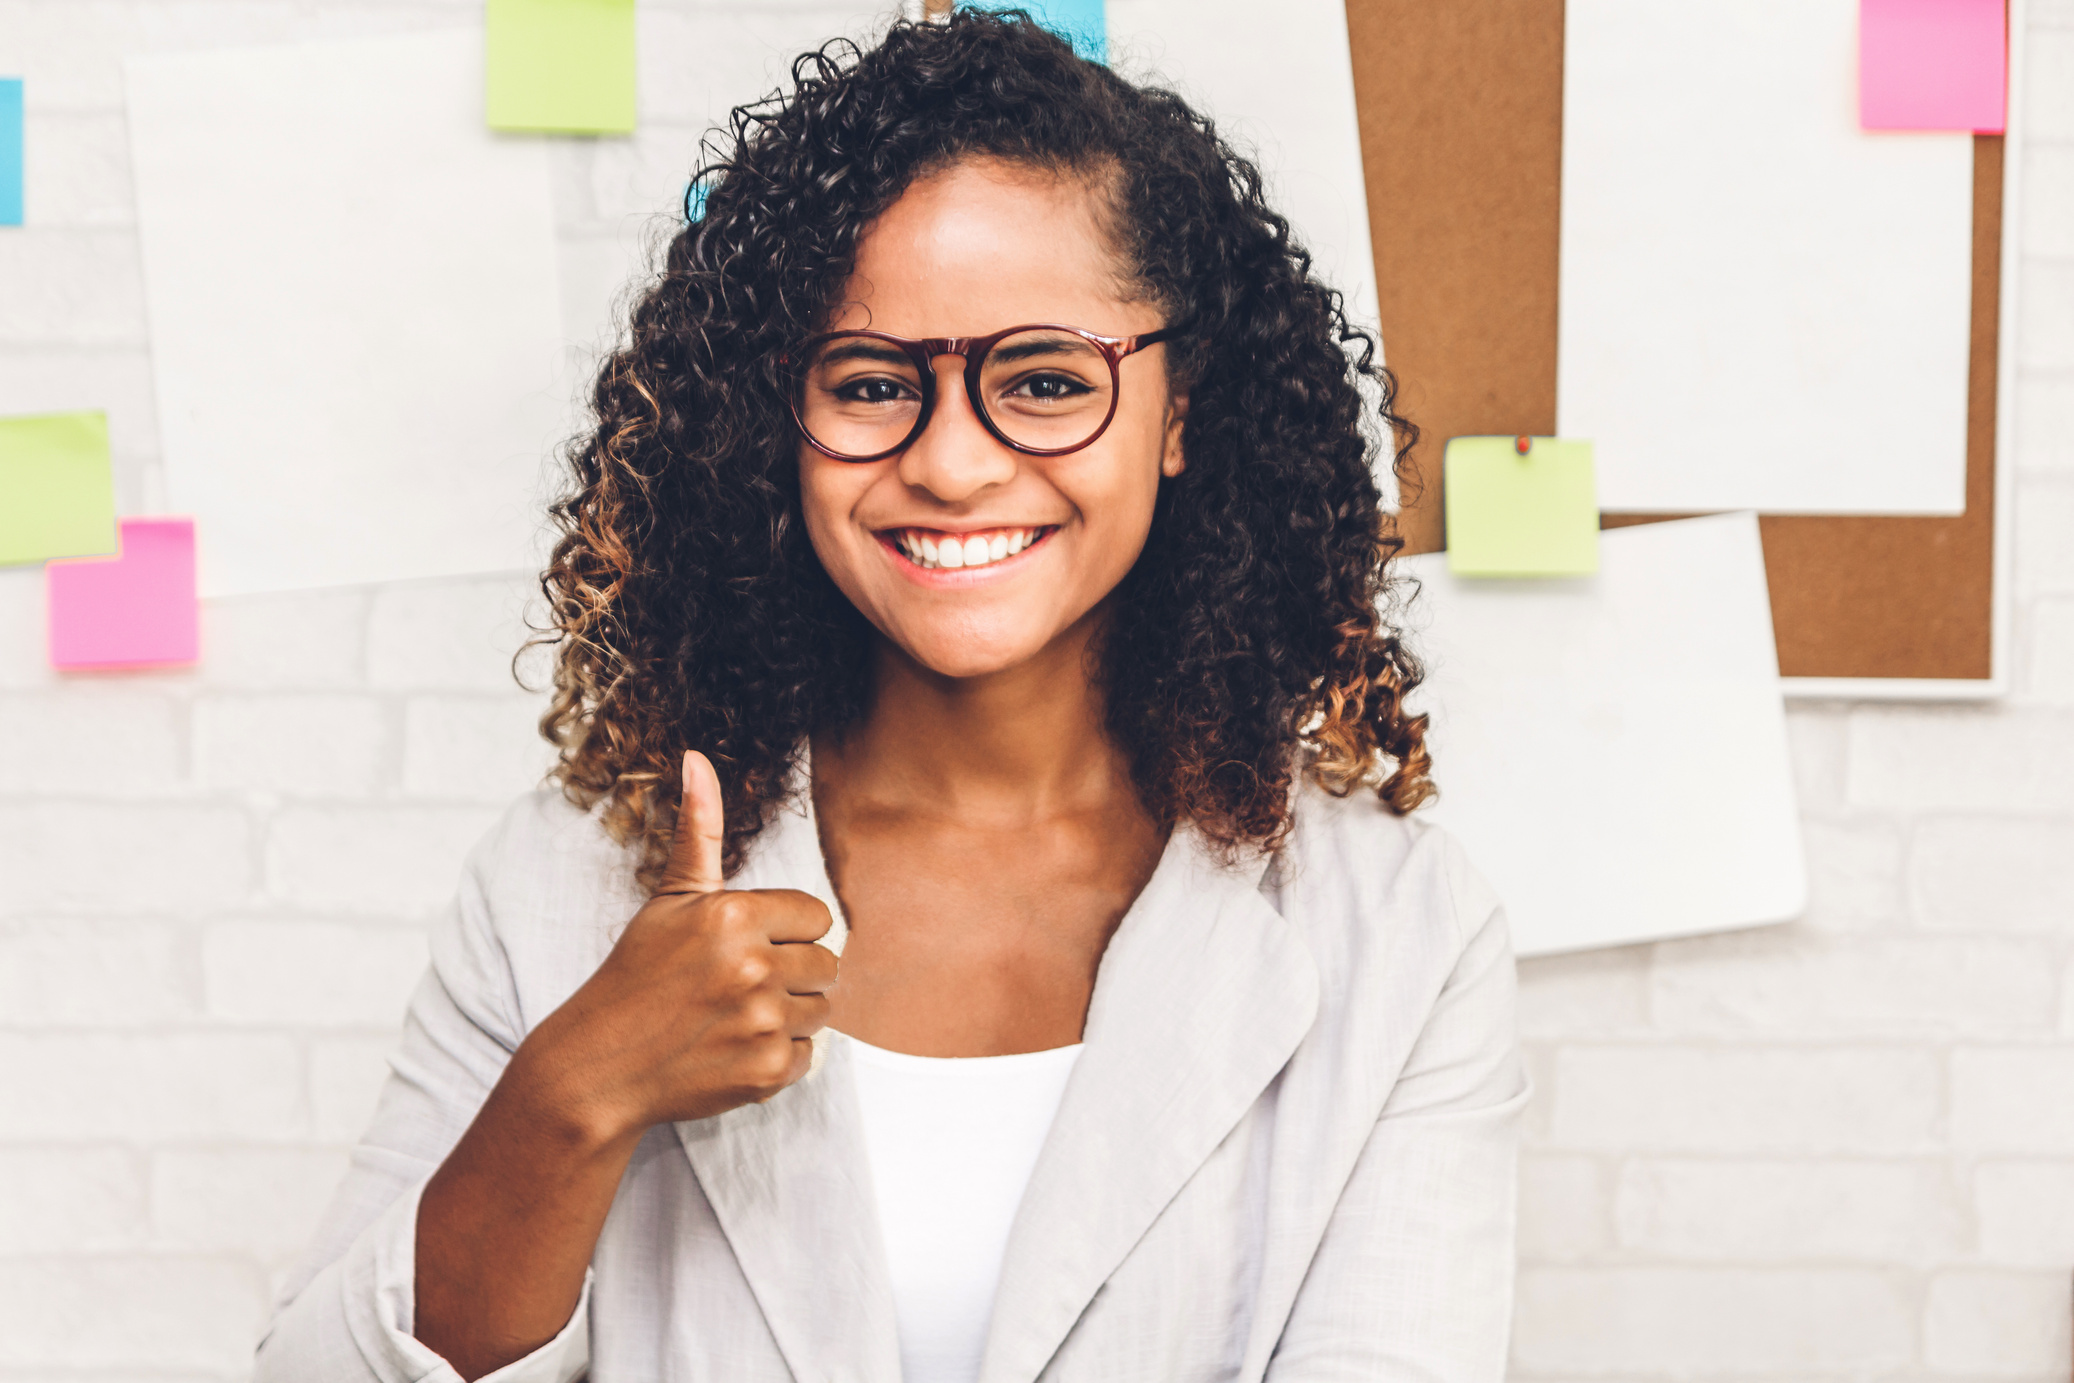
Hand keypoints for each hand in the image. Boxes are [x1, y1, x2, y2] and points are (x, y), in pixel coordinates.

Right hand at [518, 751, 838, 1142]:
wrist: (599, 1066)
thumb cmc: (636, 976)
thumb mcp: (668, 900)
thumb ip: (698, 832)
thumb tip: (697, 758)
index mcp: (734, 916)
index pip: (816, 916)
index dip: (787, 930)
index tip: (748, 945)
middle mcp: (754, 967)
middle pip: (827, 964)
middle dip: (793, 972)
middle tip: (743, 983)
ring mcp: (761, 1023)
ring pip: (821, 1010)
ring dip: (790, 1014)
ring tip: (738, 1015)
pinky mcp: (766, 1072)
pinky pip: (806, 1055)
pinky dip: (778, 1057)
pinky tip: (734, 1048)